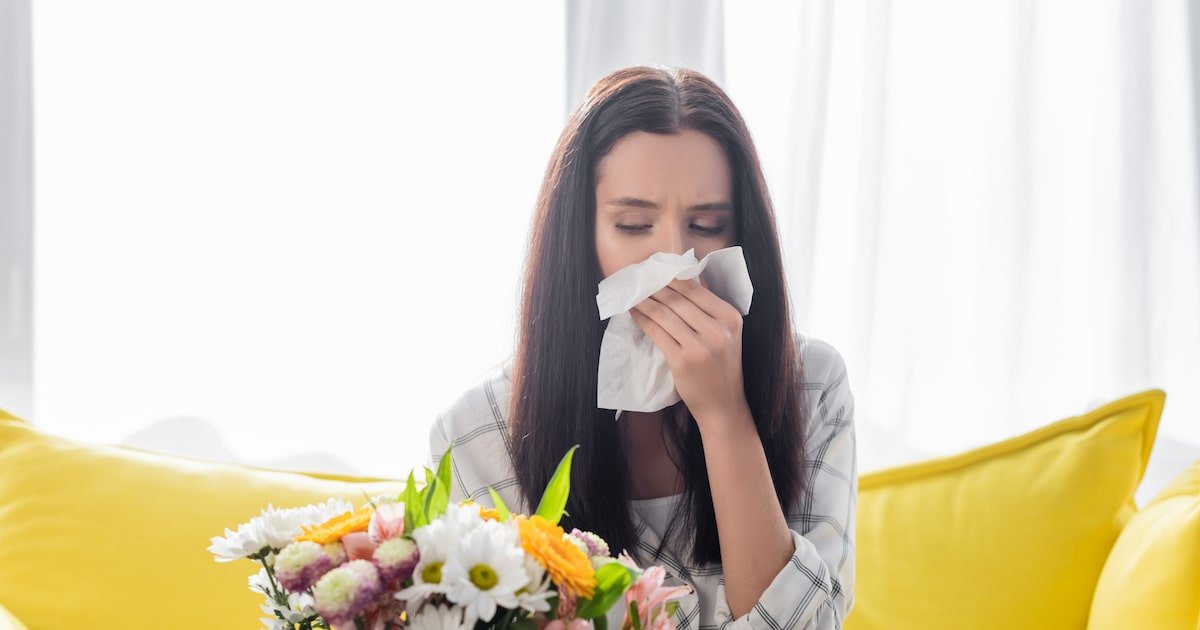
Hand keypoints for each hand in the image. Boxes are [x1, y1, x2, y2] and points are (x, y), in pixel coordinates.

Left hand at [629, 277, 750, 428]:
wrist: (723, 405)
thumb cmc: (721, 367)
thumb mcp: (727, 334)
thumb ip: (710, 309)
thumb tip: (685, 278)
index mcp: (731, 317)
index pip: (695, 289)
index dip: (671, 277)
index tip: (655, 270)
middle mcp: (718, 330)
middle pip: (677, 299)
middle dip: (654, 287)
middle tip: (638, 279)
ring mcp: (700, 346)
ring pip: (664, 314)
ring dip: (644, 301)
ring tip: (632, 294)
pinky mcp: (682, 360)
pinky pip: (656, 332)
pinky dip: (642, 320)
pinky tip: (634, 313)